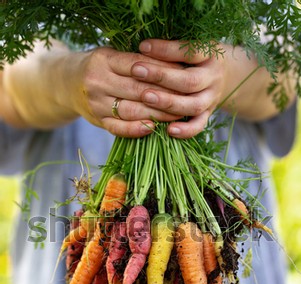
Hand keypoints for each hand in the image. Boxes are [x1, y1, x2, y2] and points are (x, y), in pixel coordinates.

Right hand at [70, 46, 184, 136]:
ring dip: (156, 114)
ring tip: (176, 114)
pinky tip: (153, 128)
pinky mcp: (97, 121)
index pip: (138, 65)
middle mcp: (98, 81)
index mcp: (104, 60)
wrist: (67, 83)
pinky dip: (136, 129)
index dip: (162, 70)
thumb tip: (174, 64)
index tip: (183, 72)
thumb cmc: (100, 67)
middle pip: (137, 89)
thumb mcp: (112, 54)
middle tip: (187, 97)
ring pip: (131, 110)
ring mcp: (96, 104)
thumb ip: (135, 60)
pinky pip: (118, 128)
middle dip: (165, 94)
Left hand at [131, 39, 227, 137]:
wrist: (228, 76)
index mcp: (209, 55)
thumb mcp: (192, 46)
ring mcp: (211, 99)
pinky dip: (185, 130)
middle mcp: (213, 78)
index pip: (190, 51)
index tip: (143, 46)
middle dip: (161, 76)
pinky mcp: (208, 115)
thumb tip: (142, 47)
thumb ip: (172, 48)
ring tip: (145, 97)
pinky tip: (169, 130)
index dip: (166, 50)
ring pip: (193, 105)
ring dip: (169, 102)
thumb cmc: (198, 58)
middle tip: (136, 71)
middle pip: (189, 81)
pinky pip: (198, 125)